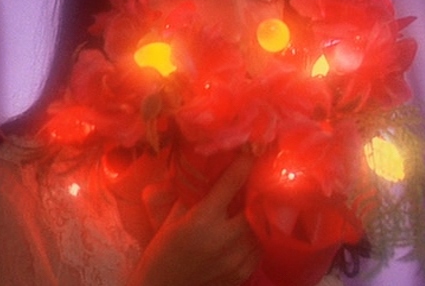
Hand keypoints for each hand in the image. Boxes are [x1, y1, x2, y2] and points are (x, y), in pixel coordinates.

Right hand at [127, 154, 259, 285]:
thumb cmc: (162, 250)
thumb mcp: (172, 218)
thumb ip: (192, 196)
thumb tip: (208, 171)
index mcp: (202, 219)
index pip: (231, 184)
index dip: (244, 163)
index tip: (252, 150)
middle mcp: (223, 239)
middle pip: (256, 205)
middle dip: (257, 191)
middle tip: (258, 179)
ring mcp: (235, 259)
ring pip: (262, 228)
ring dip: (259, 215)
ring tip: (256, 204)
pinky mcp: (242, 274)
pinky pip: (260, 248)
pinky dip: (257, 237)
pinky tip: (249, 230)